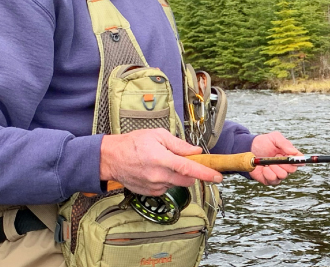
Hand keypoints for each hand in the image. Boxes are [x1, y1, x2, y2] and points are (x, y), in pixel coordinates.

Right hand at [100, 128, 222, 195]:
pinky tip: (156, 171)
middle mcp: (158, 175)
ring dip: (178, 176)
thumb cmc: (133, 143)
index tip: (218, 176)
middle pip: (187, 180)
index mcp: (162, 159)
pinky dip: (167, 180)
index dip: (205, 173)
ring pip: (177, 184)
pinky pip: (167, 188)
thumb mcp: (157, 135)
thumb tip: (195, 151)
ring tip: (163, 163)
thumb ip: (179, 145)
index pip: (189, 169)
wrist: (111, 158)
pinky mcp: (150, 193)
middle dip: (191, 172)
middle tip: (183, 161)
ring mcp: (153, 186)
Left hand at [249, 131, 301, 185]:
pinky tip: (263, 168)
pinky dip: (268, 173)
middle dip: (284, 164)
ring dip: (275, 168)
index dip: (299, 160)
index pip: (300, 161)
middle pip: (293, 169)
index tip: (292, 158)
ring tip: (267, 163)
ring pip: (283, 175)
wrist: (249, 150)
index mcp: (289, 155)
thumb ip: (285, 144)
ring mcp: (278, 173)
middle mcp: (286, 166)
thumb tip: (295, 152)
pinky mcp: (270, 180)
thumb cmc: (264, 142)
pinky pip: (273, 179)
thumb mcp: (274, 138)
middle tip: (276, 158)